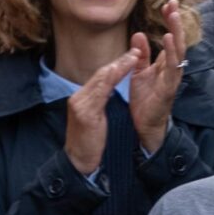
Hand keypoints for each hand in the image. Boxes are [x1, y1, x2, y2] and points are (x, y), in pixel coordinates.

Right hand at [62, 55, 133, 176]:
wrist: (78, 162)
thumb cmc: (89, 143)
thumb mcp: (94, 119)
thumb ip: (99, 102)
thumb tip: (109, 89)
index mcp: (81, 99)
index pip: (100, 77)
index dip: (116, 66)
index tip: (131, 57)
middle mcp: (79, 98)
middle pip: (101, 75)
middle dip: (119, 62)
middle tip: (136, 52)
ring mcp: (81, 105)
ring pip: (101, 80)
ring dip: (119, 67)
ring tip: (133, 57)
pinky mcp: (86, 113)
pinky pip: (100, 92)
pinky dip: (112, 80)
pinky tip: (121, 72)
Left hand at [127, 0, 191, 153]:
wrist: (144, 126)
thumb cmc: (144, 100)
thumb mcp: (138, 72)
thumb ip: (140, 55)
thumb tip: (138, 34)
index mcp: (165, 63)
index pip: (170, 36)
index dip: (171, 21)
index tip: (169, 3)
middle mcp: (172, 67)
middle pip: (176, 39)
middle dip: (176, 21)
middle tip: (173, 2)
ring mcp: (172, 77)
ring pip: (178, 50)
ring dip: (175, 32)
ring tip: (172, 15)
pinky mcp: (169, 87)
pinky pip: (172, 67)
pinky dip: (171, 52)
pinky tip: (167, 38)